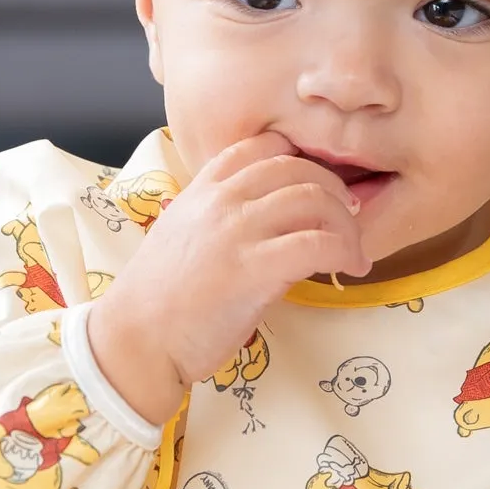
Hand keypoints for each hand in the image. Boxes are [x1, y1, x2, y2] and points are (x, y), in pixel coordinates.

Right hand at [85, 133, 366, 425]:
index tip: (319, 186)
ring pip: (315, 199)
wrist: (136, 341)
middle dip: (334, 191)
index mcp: (202, 189)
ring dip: (347, 225)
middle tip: (348, 219)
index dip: (301, 160)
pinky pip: (318, 243)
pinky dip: (345, 251)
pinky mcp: (255, 268)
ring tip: (354, 251)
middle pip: (298, 169)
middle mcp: (221, 200)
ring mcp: (237, 231)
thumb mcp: (184, 237)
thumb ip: (222, 218)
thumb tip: (271, 223)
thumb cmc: (159, 301)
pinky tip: (350, 268)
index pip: (263, 147)